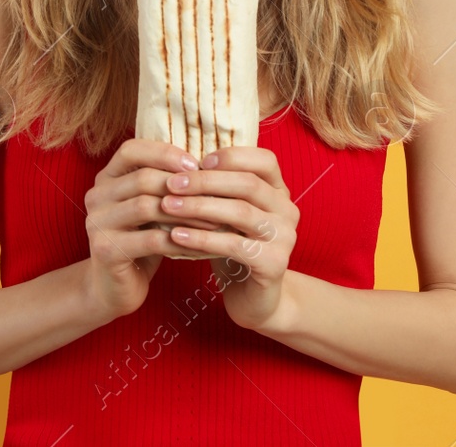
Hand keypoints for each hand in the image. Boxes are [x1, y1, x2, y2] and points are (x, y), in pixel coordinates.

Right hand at [81, 138, 222, 323]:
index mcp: (105, 178)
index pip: (130, 150)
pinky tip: (201, 246)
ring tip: (214, 222)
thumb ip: (165, 185)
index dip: (164, 153)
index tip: (196, 165)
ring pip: (147, 207)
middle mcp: (96, 196)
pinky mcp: (106, 251)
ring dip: (186, 214)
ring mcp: (97, 224)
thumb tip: (210, 166)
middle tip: (216, 196)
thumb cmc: (141, 241)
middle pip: (142, 178)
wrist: (114, 287)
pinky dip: (180, 241)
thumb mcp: (150, 207)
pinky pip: (151, 240)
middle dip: (183, 187)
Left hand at [161, 145, 298, 332]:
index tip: (197, 161)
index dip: (231, 157)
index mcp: (280, 192)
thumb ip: (218, 191)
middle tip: (170, 183)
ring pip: (240, 212)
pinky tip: (176, 235)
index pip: (264, 160)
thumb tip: (179, 164)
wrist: (254, 300)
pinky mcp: (274, 263)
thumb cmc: (234, 249)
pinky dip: (202, 238)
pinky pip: (234, 245)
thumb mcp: (228, 215)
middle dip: (205, 181)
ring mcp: (285, 237)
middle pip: (248, 183)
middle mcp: (288, 210)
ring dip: (199, 207)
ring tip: (167, 206)